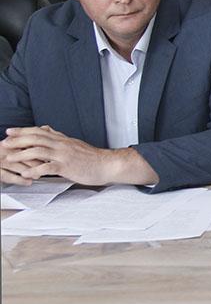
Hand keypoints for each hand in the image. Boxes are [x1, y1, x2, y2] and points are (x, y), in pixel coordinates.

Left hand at [1, 126, 156, 185]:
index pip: (39, 131)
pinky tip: (26, 174)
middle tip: (4, 143)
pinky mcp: (68, 167)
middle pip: (35, 138)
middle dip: (17, 140)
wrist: (108, 165)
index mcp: (62, 139)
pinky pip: (48, 167)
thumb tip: (46, 129)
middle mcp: (62, 145)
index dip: (23, 131)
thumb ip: (59, 137)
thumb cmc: (91, 157)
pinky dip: (35, 170)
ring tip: (9, 158)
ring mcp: (64, 155)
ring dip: (21, 154)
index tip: (9, 131)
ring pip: (39, 151)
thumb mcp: (73, 143)